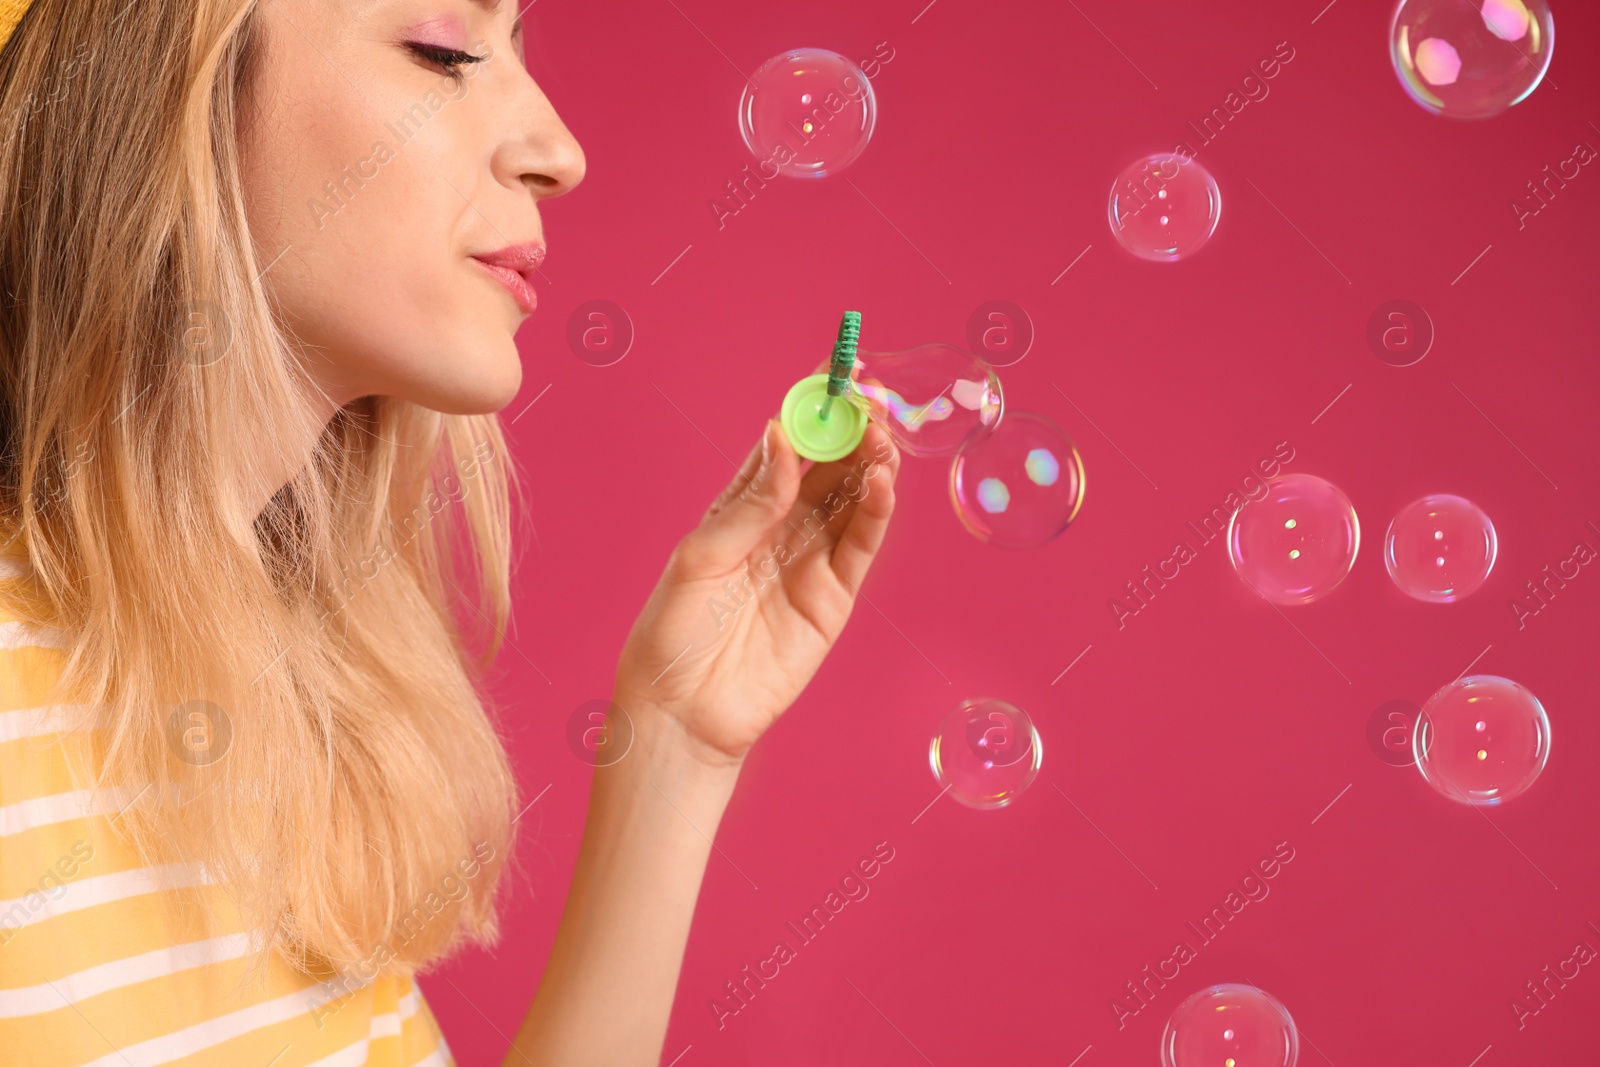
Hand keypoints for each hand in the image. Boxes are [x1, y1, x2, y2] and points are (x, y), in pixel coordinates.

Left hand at [612, 415, 900, 768]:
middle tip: (873, 400)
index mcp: (741, 509)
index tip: (836, 373)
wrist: (682, 714)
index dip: (811, 409)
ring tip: (881, 438)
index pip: (786, 446)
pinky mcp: (833, 600)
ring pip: (852, 501)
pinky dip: (877, 513)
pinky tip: (883, 483)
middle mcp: (781, 529)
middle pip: (829, 467)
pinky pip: (861, 548)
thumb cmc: (672, 634)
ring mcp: (810, 562)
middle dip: (852, 431)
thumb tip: (782, 437)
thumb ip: (751, 503)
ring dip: (871, 466)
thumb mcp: (701, 557)